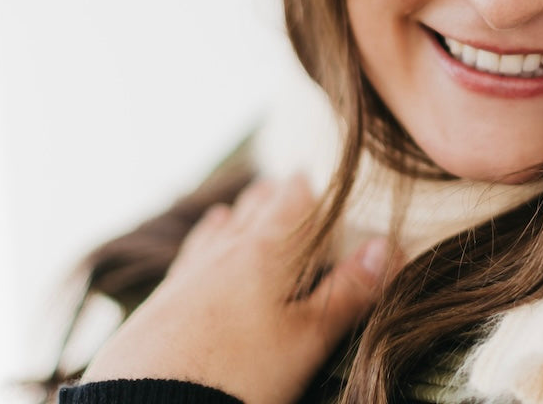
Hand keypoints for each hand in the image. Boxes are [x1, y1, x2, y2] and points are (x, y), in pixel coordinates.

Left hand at [81, 175, 393, 403]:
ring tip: (229, 212)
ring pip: (211, 238)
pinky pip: (182, 266)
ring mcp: (184, 280)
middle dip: (264, 200)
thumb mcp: (308, 337)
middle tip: (274, 185)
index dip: (301, 188)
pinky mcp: (155, 310)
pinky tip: (188, 263)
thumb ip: (348, 291)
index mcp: (266, 252)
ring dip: (227, 223)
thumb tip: (387, 244)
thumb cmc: (241, 371)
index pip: (289, 204)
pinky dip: (194, 254)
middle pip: (249, 214)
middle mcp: (223, 254)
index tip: (305, 171)